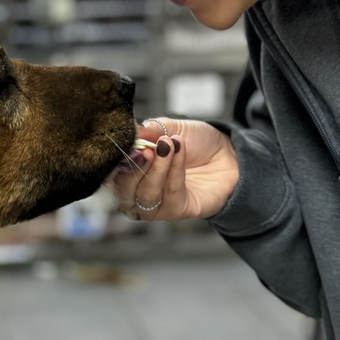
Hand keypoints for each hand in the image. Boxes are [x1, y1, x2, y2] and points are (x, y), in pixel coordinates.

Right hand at [113, 118, 238, 221]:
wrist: (227, 153)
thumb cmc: (195, 142)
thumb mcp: (170, 127)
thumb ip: (150, 130)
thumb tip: (133, 131)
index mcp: (130, 171)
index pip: (113, 173)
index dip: (118, 162)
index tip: (131, 145)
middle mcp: (138, 192)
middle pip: (123, 191)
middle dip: (133, 169)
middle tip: (147, 149)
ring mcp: (157, 204)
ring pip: (146, 195)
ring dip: (157, 169)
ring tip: (168, 146)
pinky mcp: (177, 211)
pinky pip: (171, 194)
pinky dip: (174, 170)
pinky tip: (179, 150)